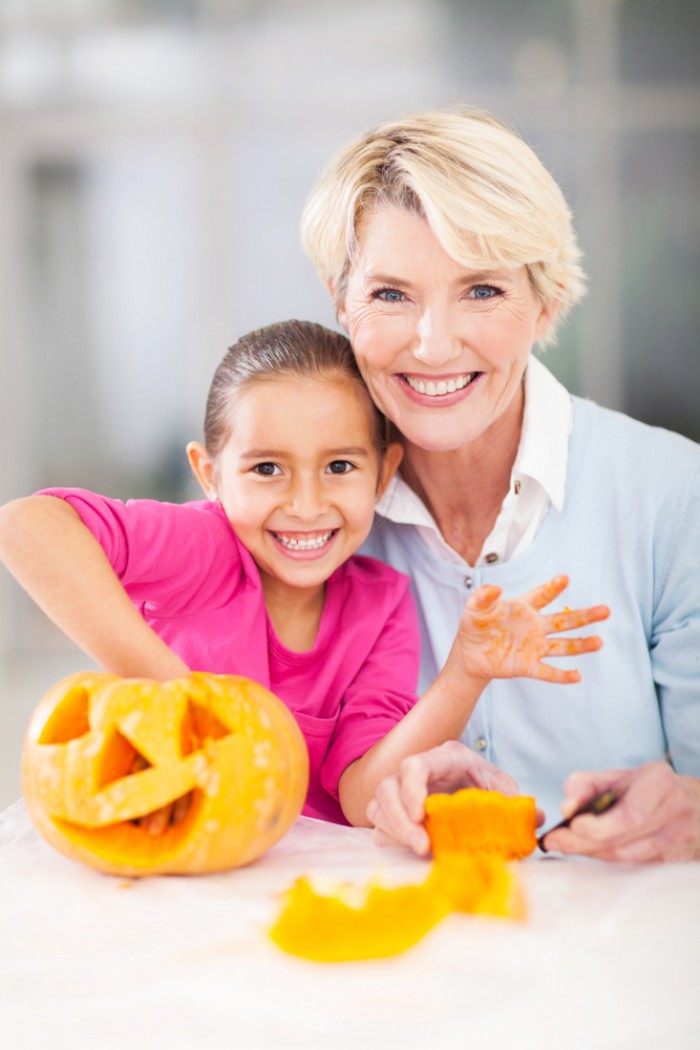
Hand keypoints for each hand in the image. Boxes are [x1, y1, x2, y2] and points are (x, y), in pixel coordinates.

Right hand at [366, 740, 528, 855]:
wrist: (471, 785)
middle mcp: (414, 771)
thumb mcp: (502, 787)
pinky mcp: (394, 812)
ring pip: (377, 807)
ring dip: (395, 831)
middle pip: (387, 787)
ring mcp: (399, 791)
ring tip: (422, 850)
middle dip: (400, 819)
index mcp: (442, 758)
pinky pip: (379, 825)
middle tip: (422, 846)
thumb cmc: (483, 782)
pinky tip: (411, 850)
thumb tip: (538, 818)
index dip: (412, 789)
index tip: (422, 815)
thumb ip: (515, 801)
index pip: (414, 765)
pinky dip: (392, 840)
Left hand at [453, 575, 609, 684]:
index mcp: (524, 607)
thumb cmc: (475, 626)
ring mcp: (534, 647)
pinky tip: (576, 675)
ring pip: (563, 646)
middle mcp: (535, 626)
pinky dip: (561, 675)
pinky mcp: (528, 666)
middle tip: (606, 610)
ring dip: (581, 644)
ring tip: (599, 642)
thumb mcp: (474, 608)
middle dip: (585, 616)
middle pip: (564, 620)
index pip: (542, 595)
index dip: (553, 588)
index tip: (564, 579)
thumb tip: (494, 588)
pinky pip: (548, 671)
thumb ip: (482, 596)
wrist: (469, 655)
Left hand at [541, 762, 699, 861]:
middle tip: (555, 841)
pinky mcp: (680, 861)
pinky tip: (592, 852)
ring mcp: (681, 840)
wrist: (690, 803)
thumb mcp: (615, 776)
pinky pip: (638, 868)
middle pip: (625, 841)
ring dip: (594, 854)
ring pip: (630, 859)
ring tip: (566, 845)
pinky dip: (610, 862)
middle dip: (585, 843)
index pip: (628, 815)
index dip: (598, 826)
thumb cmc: (643, 789)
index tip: (571, 825)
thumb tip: (566, 807)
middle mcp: (676, 812)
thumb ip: (585, 784)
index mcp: (659, 783)